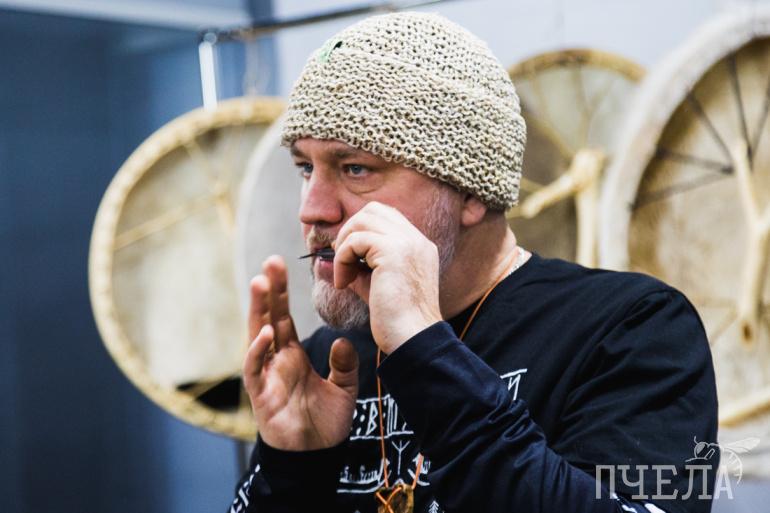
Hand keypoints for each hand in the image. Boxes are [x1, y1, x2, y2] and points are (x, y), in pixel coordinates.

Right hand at [243, 255, 358, 450]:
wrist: (316, 455)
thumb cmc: (325, 421)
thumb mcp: (344, 388)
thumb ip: (344, 364)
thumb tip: (342, 341)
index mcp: (292, 353)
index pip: (284, 315)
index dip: (282, 292)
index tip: (281, 265)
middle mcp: (276, 359)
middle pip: (268, 317)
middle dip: (268, 291)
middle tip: (270, 261)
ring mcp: (266, 374)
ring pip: (256, 336)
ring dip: (257, 310)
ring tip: (260, 283)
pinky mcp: (260, 393)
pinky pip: (255, 368)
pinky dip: (258, 350)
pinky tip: (267, 332)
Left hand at [334, 202, 442, 353]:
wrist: (412, 339)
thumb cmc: (395, 321)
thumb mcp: (375, 285)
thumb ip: (359, 266)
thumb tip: (330, 257)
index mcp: (419, 246)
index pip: (386, 217)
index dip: (361, 231)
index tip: (348, 258)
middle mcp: (417, 239)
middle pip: (373, 210)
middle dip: (350, 231)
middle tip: (342, 261)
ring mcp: (408, 242)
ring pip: (362, 220)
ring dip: (344, 245)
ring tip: (343, 275)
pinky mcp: (393, 251)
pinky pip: (355, 240)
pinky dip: (341, 259)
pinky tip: (342, 283)